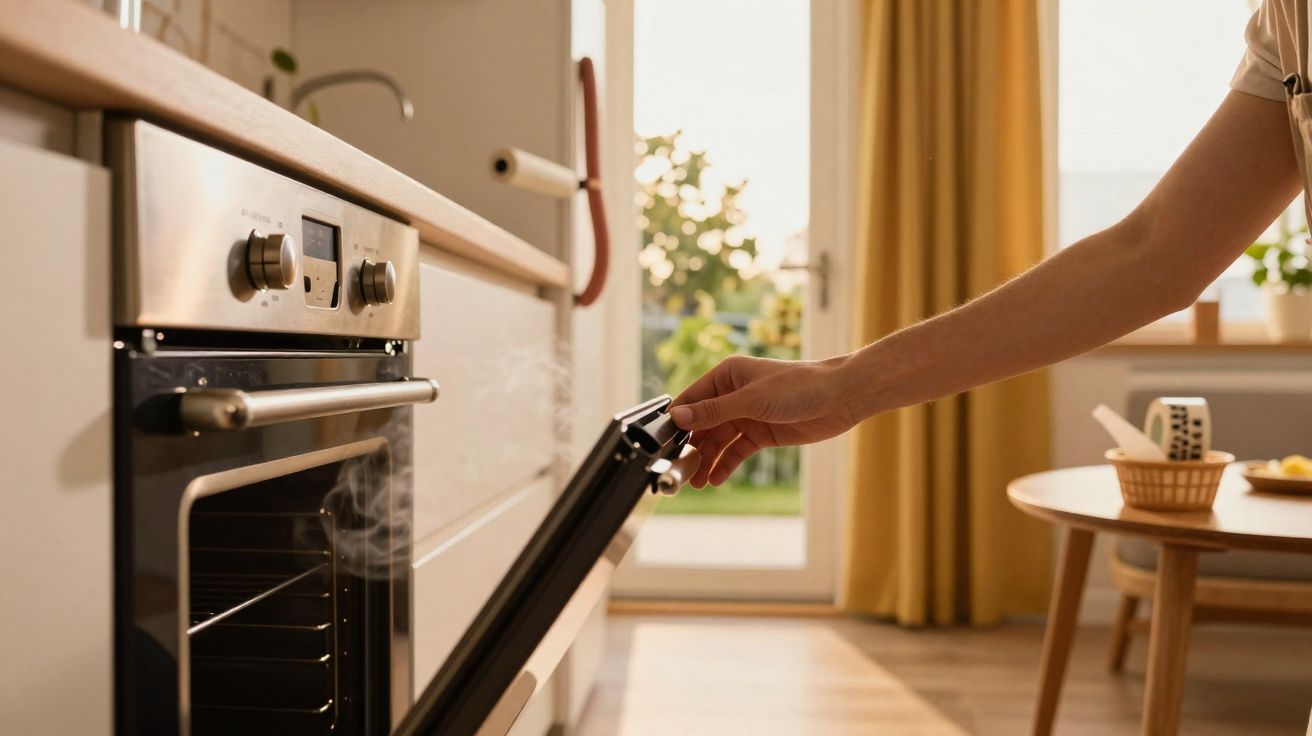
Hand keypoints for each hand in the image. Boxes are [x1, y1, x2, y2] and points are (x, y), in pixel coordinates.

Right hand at [670, 354, 856, 487]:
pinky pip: (737, 451)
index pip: (691, 400)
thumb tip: (678, 417)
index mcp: (727, 375)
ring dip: (707, 461)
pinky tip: (716, 480)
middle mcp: (733, 394)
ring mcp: (747, 415)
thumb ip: (713, 411)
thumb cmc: (799, 386)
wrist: (841, 398)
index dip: (677, 422)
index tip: (663, 446)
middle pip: (702, 424)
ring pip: (718, 441)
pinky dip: (726, 465)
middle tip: (679, 473)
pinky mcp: (762, 433)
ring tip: (696, 484)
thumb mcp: (752, 400)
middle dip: (691, 448)